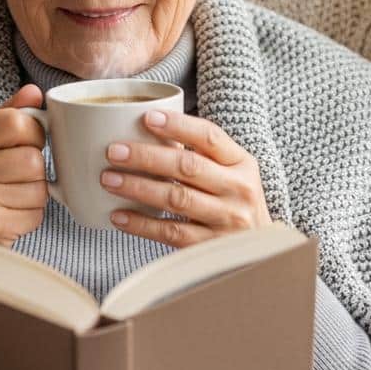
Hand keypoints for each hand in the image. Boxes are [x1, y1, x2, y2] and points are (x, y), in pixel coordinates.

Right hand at [0, 83, 48, 248]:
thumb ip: (5, 118)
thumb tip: (35, 92)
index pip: (16, 121)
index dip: (34, 134)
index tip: (26, 146)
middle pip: (33, 158)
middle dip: (34, 173)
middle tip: (15, 182)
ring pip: (39, 188)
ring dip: (33, 198)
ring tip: (9, 201)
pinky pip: (35, 215)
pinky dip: (29, 220)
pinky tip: (7, 219)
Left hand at [100, 109, 272, 247]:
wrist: (262, 252)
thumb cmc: (234, 203)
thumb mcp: (231, 174)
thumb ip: (200, 155)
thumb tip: (145, 133)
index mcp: (241, 163)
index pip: (209, 137)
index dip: (178, 126)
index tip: (146, 118)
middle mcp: (238, 189)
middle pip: (188, 167)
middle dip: (146, 157)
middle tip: (114, 151)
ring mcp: (227, 220)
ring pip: (176, 198)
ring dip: (138, 187)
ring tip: (109, 179)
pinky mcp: (210, 246)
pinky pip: (171, 232)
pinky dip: (142, 224)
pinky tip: (118, 216)